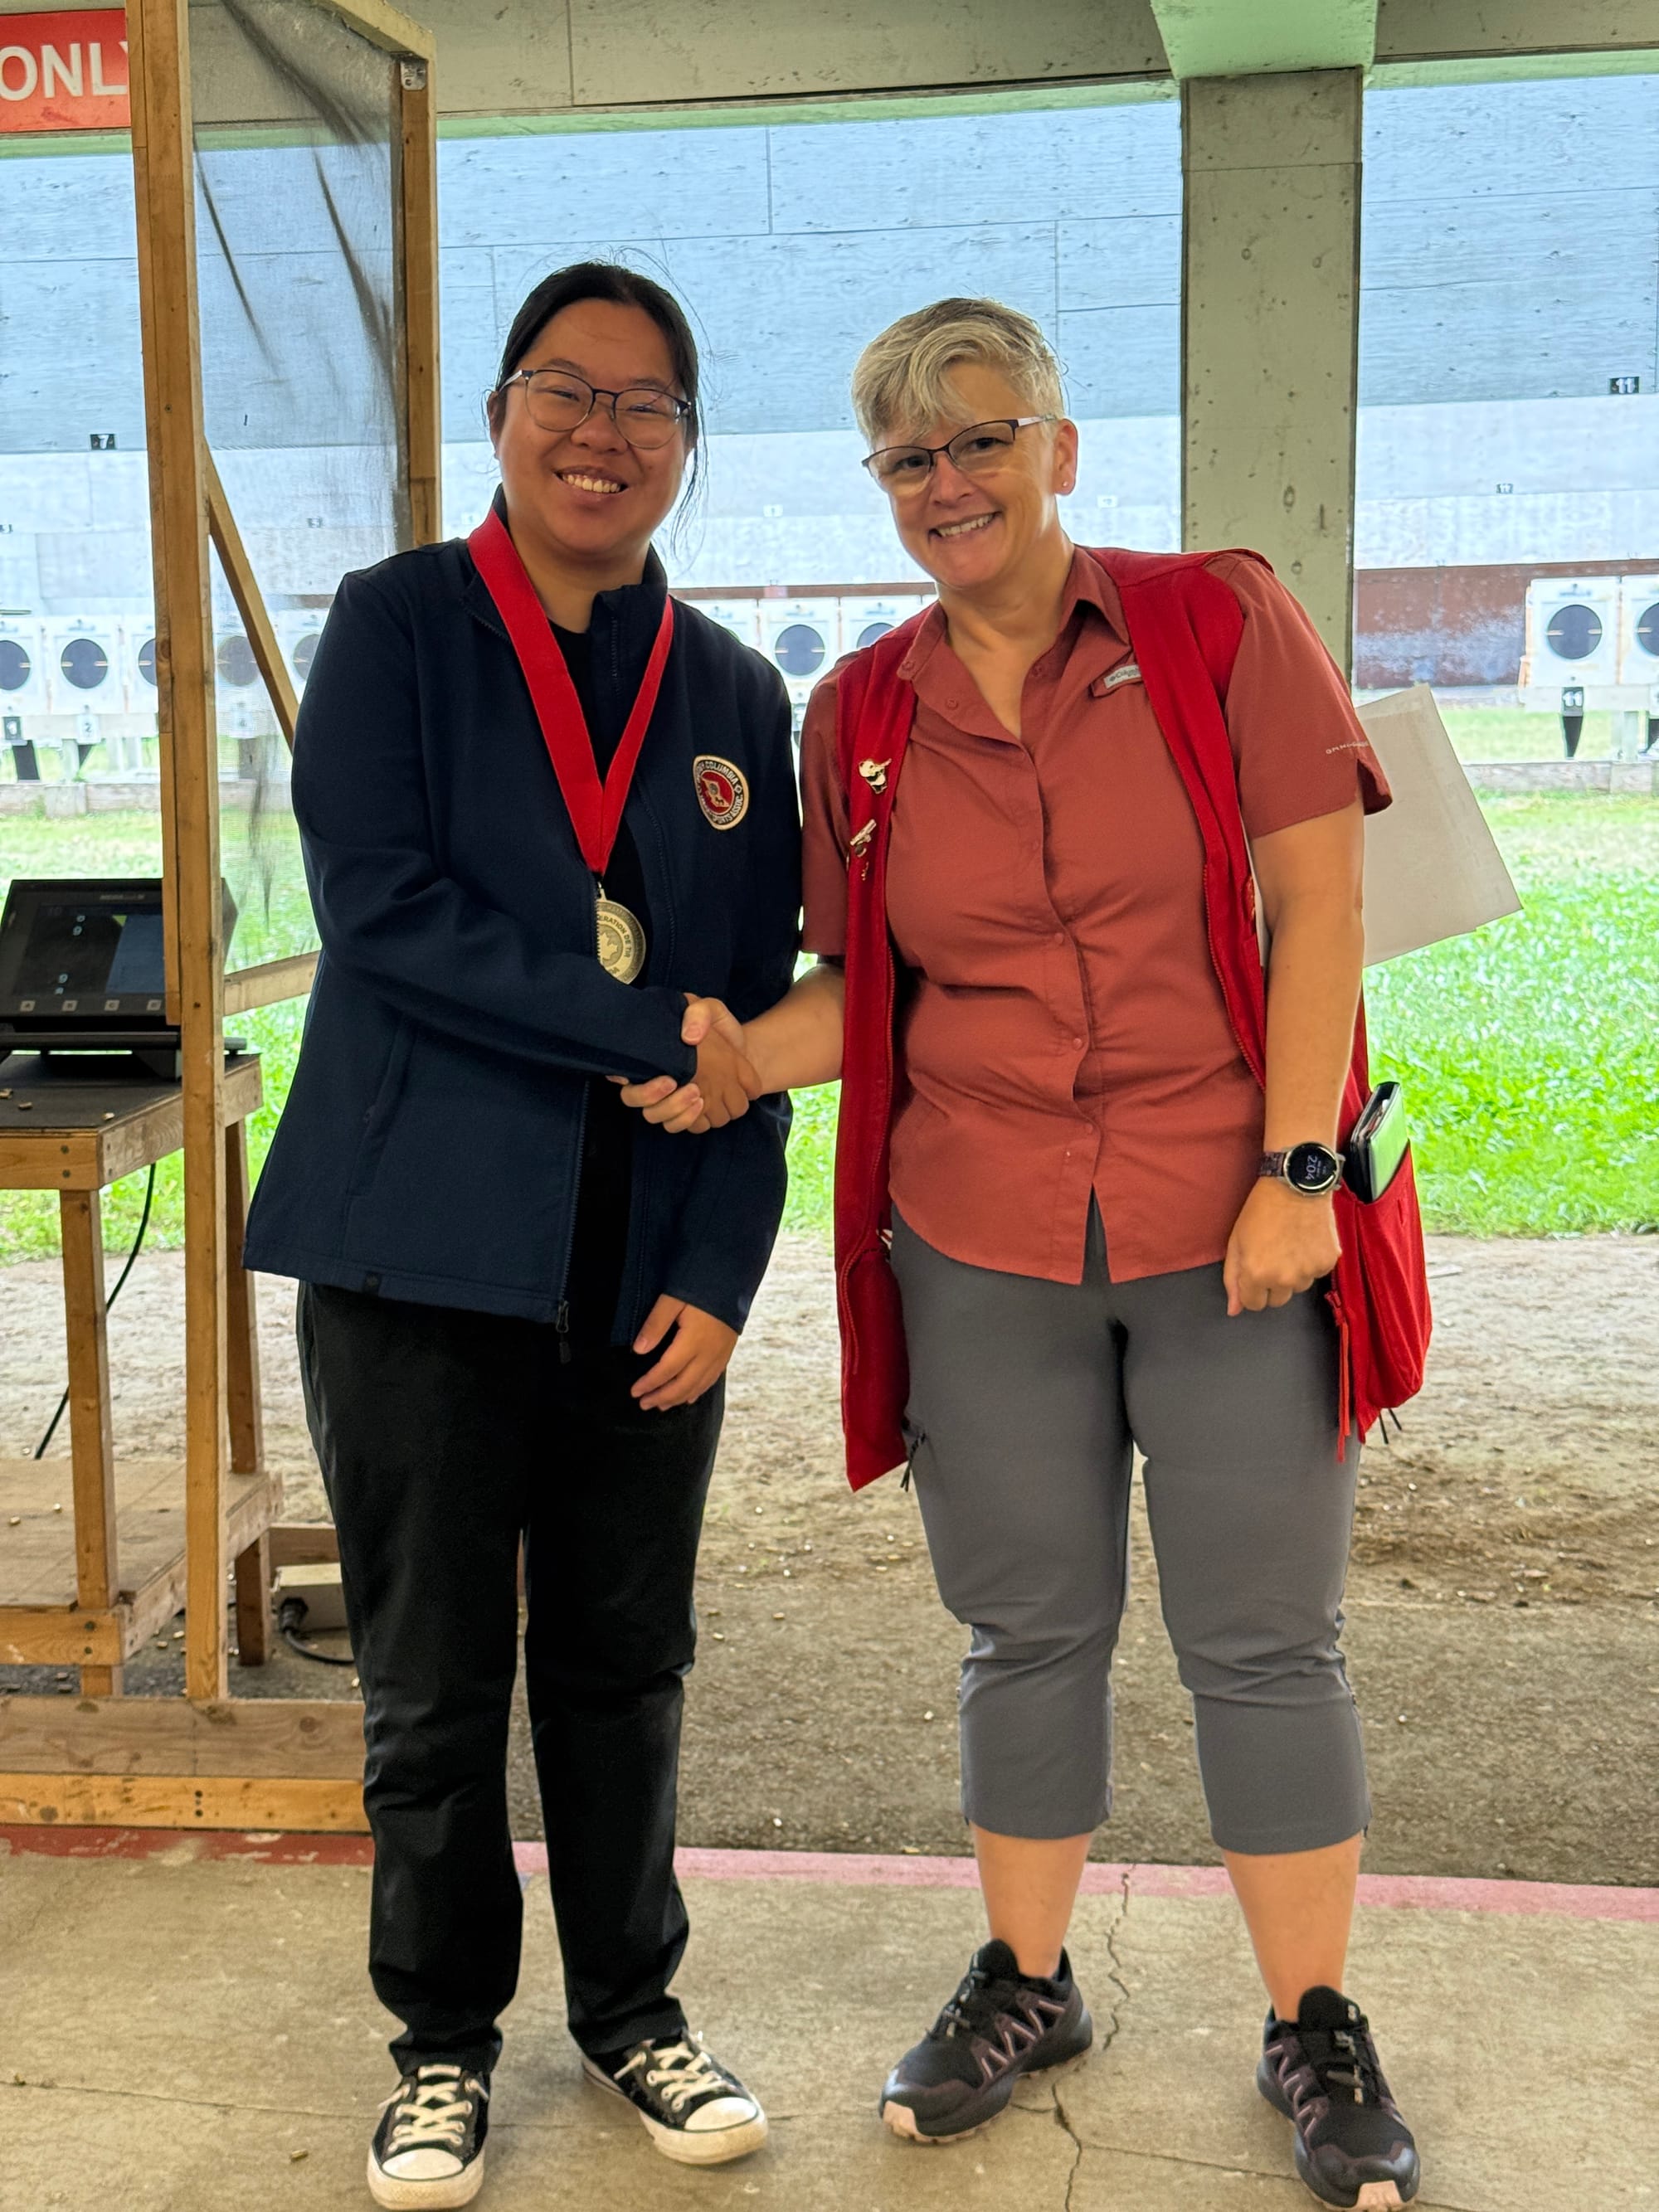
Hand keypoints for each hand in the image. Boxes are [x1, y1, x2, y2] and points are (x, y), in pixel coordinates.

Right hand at [615, 998, 754, 1133]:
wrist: (744, 1049)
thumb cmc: (718, 1029)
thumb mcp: (711, 1010)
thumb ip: (699, 1014)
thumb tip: (689, 1036)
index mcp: (652, 1058)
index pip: (626, 1075)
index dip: (629, 1082)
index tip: (660, 1077)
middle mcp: (656, 1084)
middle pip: (640, 1104)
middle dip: (656, 1099)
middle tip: (679, 1084)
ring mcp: (673, 1102)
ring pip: (662, 1120)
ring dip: (677, 1112)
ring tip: (699, 1096)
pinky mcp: (691, 1115)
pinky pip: (684, 1128)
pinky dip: (692, 1121)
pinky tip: (705, 1106)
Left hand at [631, 1295, 738, 1408]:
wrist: (733, 1278)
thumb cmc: (700, 1285)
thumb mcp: (673, 1299)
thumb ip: (656, 1324)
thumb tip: (638, 1350)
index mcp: (693, 1341)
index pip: (667, 1370)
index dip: (650, 1383)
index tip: (634, 1391)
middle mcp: (709, 1353)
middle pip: (683, 1384)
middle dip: (662, 1396)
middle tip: (643, 1404)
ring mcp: (720, 1354)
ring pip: (698, 1385)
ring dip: (678, 1398)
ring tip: (661, 1405)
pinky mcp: (727, 1352)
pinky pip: (712, 1379)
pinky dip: (697, 1390)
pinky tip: (688, 1397)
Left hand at [1223, 1178, 1341, 1316]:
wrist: (1295, 1185)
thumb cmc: (1260, 1210)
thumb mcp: (1236, 1242)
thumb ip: (1232, 1279)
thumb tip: (1234, 1310)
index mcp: (1257, 1275)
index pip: (1254, 1304)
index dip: (1251, 1289)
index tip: (1255, 1271)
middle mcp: (1285, 1279)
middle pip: (1277, 1300)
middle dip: (1272, 1285)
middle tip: (1272, 1257)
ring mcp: (1309, 1272)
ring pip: (1298, 1287)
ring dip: (1293, 1274)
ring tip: (1290, 1245)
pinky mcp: (1328, 1262)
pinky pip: (1316, 1274)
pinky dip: (1311, 1262)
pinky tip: (1306, 1241)